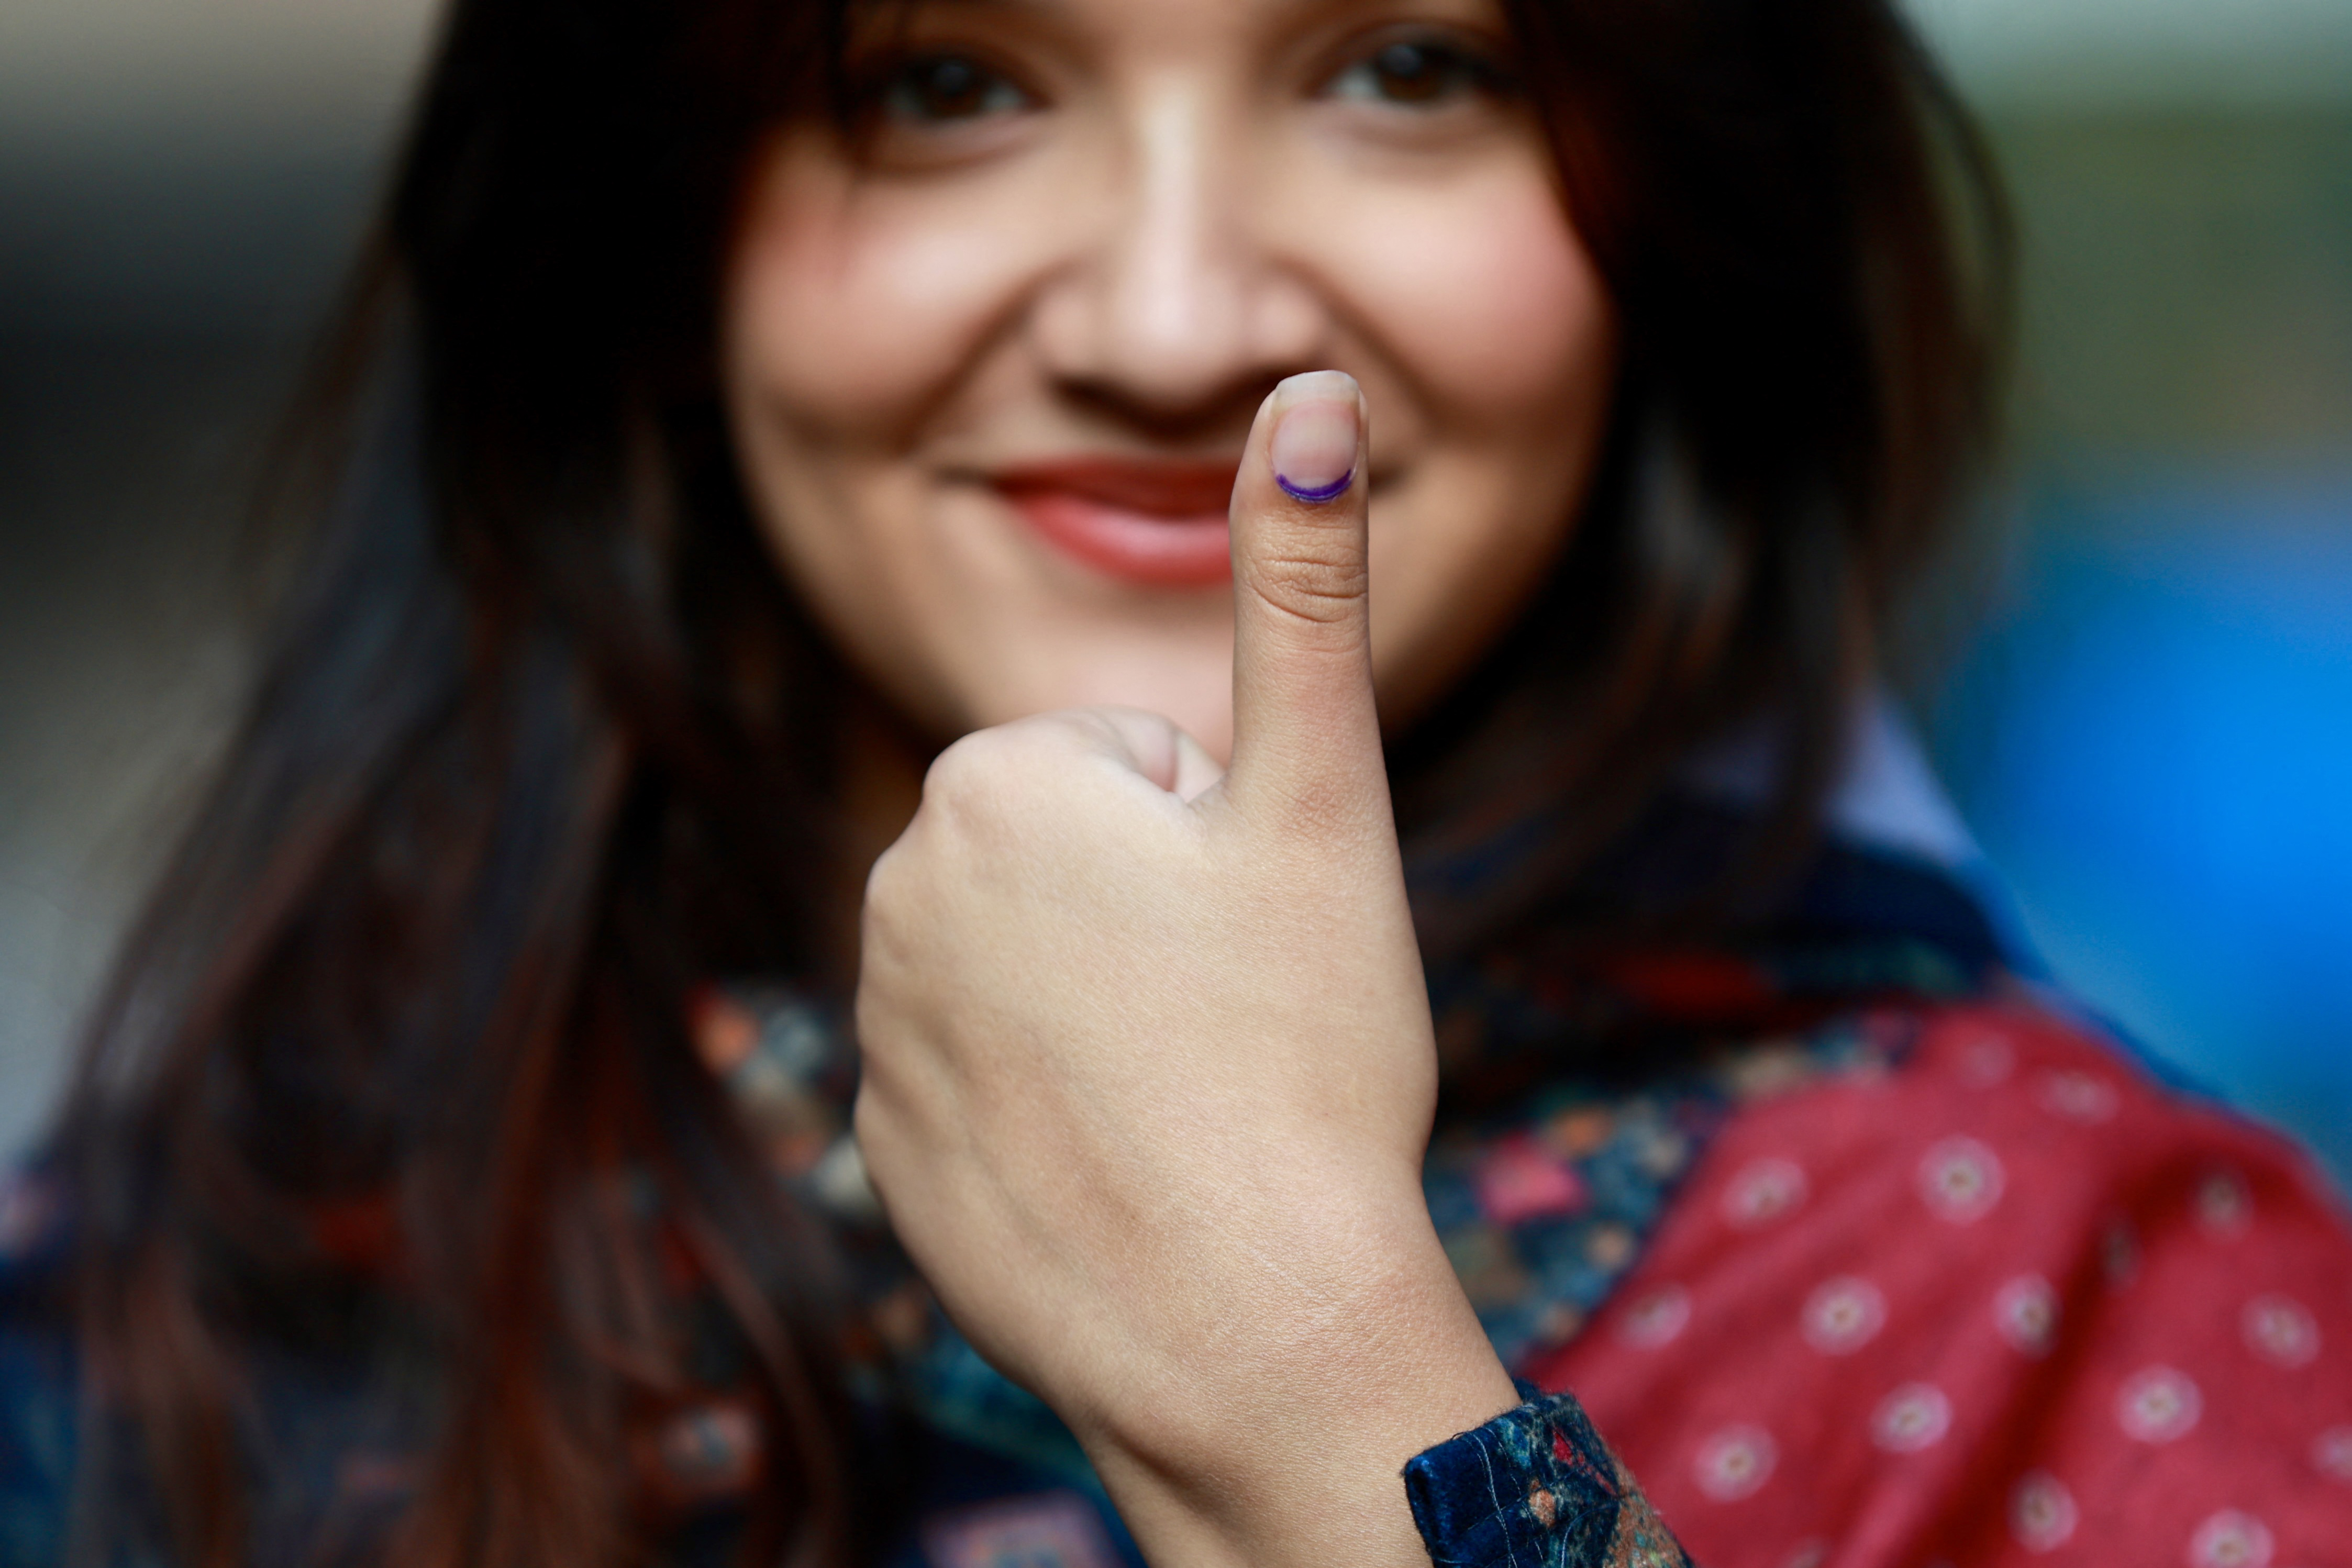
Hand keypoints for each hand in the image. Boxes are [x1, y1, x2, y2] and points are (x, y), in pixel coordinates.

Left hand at [854, 371, 1517, 1567]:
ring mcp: (878, 1035)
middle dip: (1152, 914)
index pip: (1133, 770)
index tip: (1250, 935)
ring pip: (1028, 970)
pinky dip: (1050, 1110)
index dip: (1220, 846)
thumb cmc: (1305, 1049)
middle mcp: (897, 891)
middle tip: (1227, 1016)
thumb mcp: (1325, 799)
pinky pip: (985, 1083)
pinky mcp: (884, 1153)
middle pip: (1072, 863)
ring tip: (1180, 1094)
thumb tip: (1311, 386)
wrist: (1246, 1325)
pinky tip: (1119, 1166)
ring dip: (1104, 1008)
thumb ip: (1304, 586)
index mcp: (992, 784)